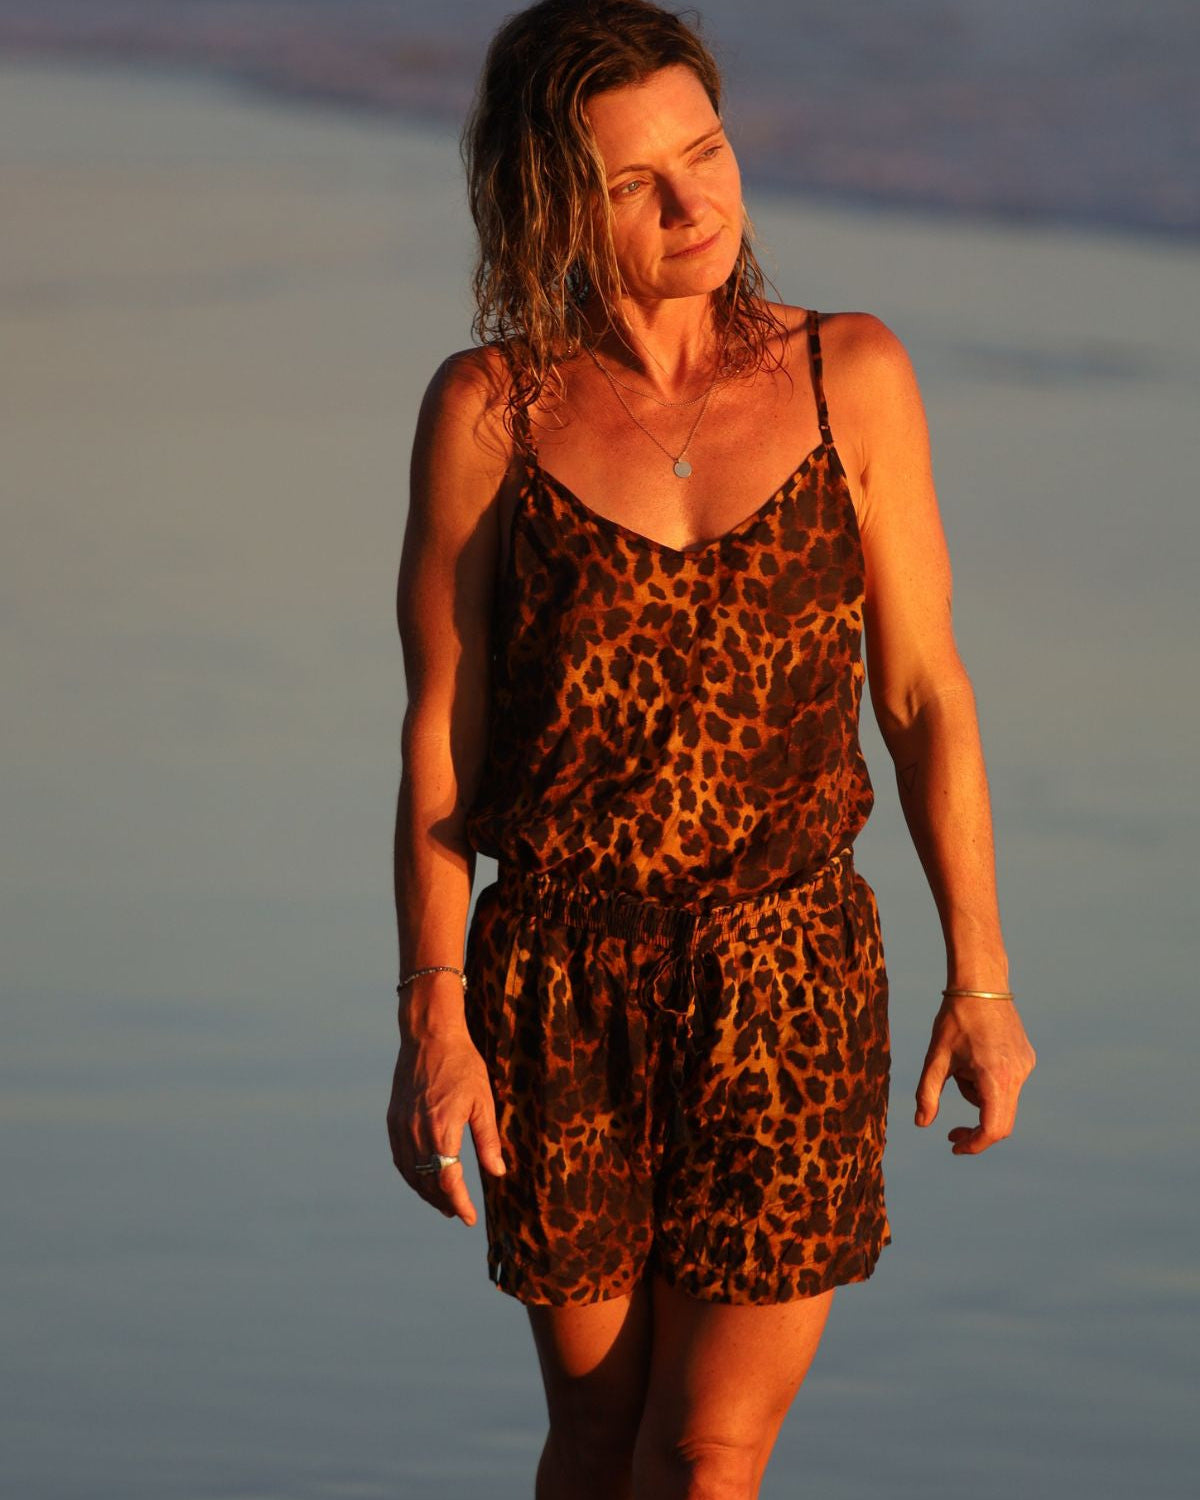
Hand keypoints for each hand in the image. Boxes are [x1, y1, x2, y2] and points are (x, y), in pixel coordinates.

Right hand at [386, 1025, 507, 1223]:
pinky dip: (411, 1175)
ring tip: (443, 1202)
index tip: (469, 1218)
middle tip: (459, 1212)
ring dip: (425, 1192)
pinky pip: (400, 1158)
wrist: (430, 1036)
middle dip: (443, 1202)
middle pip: (426, 1182)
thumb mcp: (483, 1101)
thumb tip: (497, 1173)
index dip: (459, 1203)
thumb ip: (488, 1140)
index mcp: (441, 1129)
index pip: (447, 1181)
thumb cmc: (462, 1064)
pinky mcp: (393, 1120)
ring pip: (410, 1173)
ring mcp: (401, 1127)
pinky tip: (423, 1178)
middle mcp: (416, 1132)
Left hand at [914, 994, 1035, 1153]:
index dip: (974, 1144)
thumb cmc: (954, 1019)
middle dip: (975, 1127)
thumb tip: (922, 1124)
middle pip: (1001, 1121)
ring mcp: (1026, 1066)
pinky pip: (1008, 1084)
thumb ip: (927, 1094)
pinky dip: (989, 1083)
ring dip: (978, 1096)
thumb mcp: (935, 1058)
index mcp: (995, 1077)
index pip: (993, 1128)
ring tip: (960, 1064)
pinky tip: (974, 1057)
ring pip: (1002, 1101)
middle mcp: (1017, 1075)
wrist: (981, 984)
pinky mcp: (1027, 1059)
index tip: (954, 1146)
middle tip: (950, 1131)